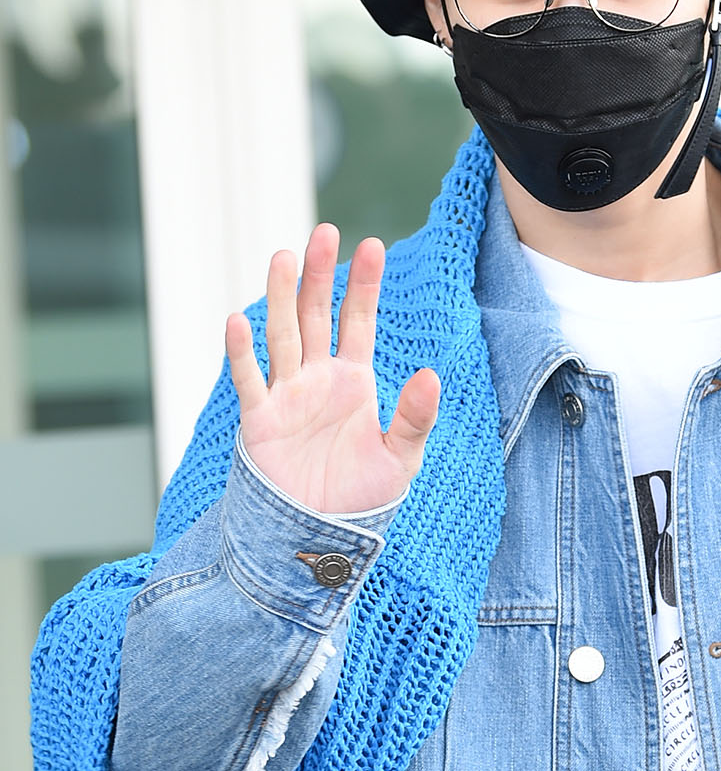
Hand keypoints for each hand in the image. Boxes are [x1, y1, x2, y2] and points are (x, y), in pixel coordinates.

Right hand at [225, 224, 439, 513]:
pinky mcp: (259, 421)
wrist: (320, 538)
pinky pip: (249, 380)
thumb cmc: (363, 500)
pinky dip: (241, 352)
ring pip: (282, 335)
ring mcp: (286, 396)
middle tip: (324, 232)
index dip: (363, 286)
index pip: (358, 322)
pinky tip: (238, 319)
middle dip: (320, 275)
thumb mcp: (400, 458)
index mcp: (354, 381)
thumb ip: (414, 417)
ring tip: (283, 256)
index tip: (371, 245)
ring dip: (281, 297)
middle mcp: (318, 380)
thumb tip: (432, 375)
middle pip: (317, 316)